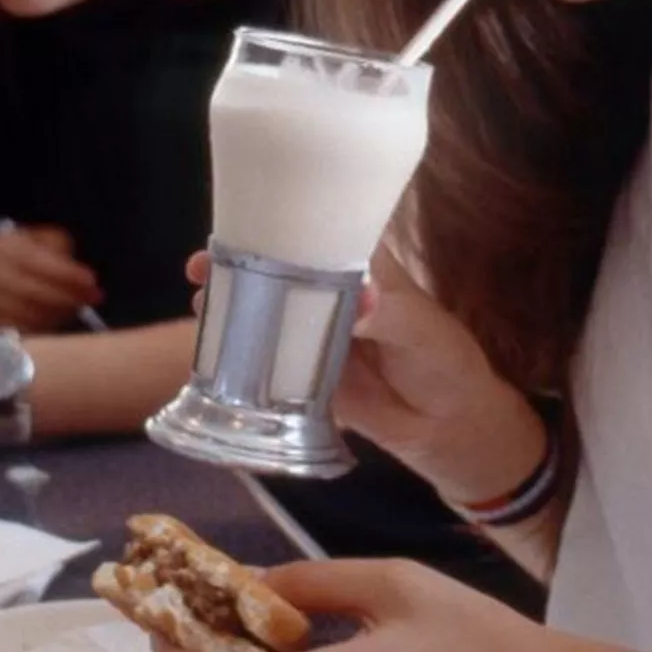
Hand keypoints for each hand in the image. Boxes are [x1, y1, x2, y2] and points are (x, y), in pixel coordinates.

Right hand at [0, 227, 102, 331]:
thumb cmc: (21, 251)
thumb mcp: (43, 239)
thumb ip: (62, 253)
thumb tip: (84, 280)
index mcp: (9, 248)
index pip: (38, 262)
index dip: (67, 273)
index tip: (92, 280)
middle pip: (33, 291)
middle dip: (68, 297)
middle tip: (94, 298)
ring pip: (29, 314)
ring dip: (60, 313)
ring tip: (77, 307)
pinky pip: (23, 329)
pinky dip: (45, 327)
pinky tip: (59, 318)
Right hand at [187, 245, 536, 491]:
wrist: (448, 428)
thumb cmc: (445, 362)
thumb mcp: (422, 331)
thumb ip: (388, 314)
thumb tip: (360, 297)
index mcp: (361, 266)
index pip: (316, 233)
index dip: (277, 225)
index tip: (240, 223)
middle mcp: (330, 294)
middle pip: (278, 271)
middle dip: (239, 266)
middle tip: (204, 269)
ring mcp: (312, 334)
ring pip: (265, 313)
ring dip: (232, 309)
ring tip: (203, 305)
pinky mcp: (302, 375)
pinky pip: (267, 361)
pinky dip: (239, 356)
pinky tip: (213, 353)